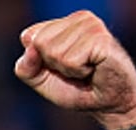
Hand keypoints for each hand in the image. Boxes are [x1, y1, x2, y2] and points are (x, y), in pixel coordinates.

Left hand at [14, 10, 135, 129]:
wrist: (109, 104)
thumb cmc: (78, 90)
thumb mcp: (42, 81)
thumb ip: (26, 67)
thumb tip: (29, 46)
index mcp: (64, 23)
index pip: (30, 36)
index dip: (38, 62)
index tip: (60, 68)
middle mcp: (80, 18)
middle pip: (40, 43)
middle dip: (54, 65)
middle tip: (75, 70)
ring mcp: (92, 26)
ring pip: (54, 52)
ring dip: (69, 70)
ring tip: (86, 70)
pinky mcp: (101, 38)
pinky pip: (70, 60)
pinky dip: (79, 72)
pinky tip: (94, 69)